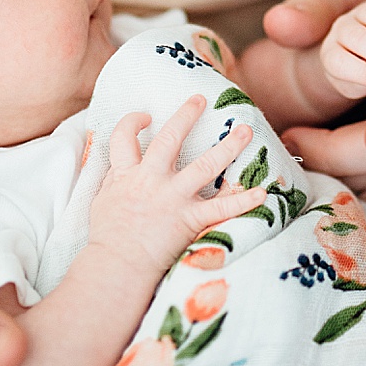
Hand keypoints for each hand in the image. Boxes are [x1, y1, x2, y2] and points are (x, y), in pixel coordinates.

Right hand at [85, 97, 266, 279]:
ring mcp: (173, 197)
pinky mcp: (190, 218)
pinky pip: (221, 207)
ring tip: (245, 131)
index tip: (146, 116)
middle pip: (170, 138)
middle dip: (186, 115)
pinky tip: (261, 192)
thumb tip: (119, 167)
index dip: (134, 122)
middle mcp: (152, 179)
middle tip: (201, 98)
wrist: (117, 266)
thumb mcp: (103, 201)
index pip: (125, 137)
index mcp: (127, 174)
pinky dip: (243, 201)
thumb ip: (114, 180)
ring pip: (206, 164)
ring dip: (229, 146)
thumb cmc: (108, 238)